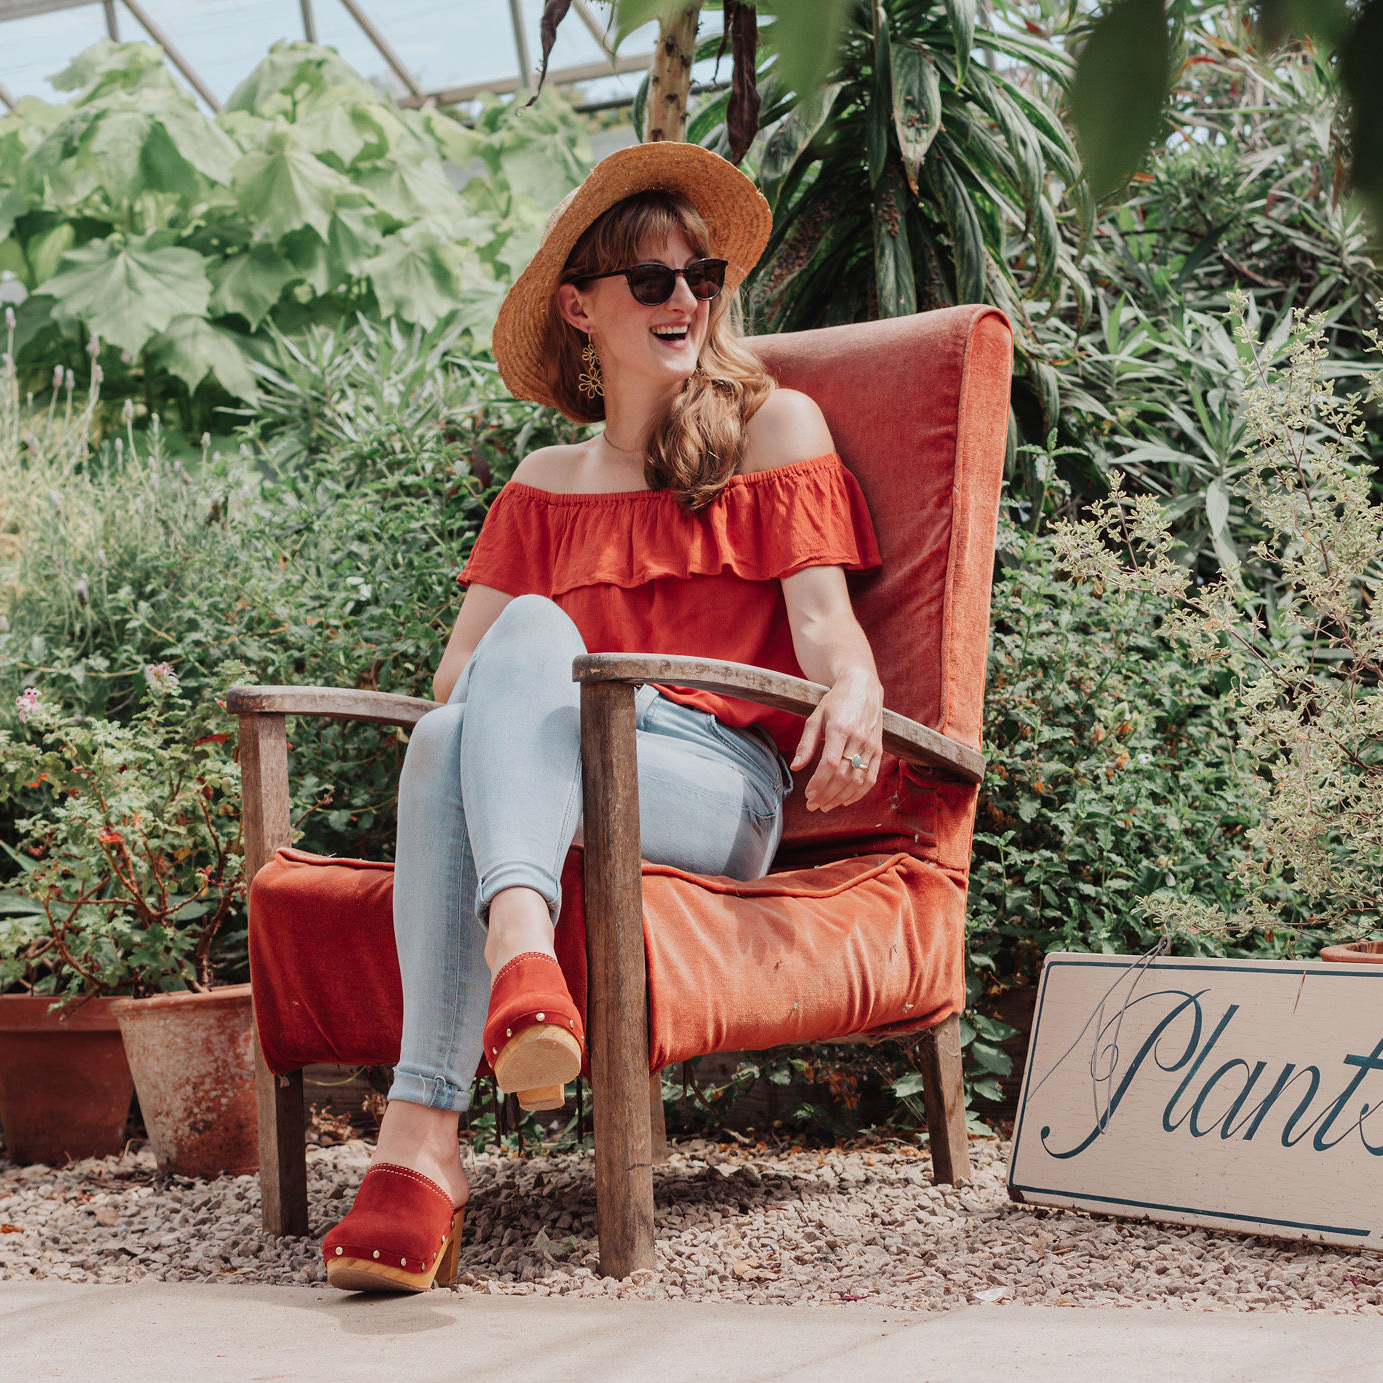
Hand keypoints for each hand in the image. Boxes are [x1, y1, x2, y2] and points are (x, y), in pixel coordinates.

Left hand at [790, 669, 882, 811]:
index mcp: (840, 729)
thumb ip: (806, 744)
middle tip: (812, 806)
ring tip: (825, 806)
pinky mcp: (879, 750)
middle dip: (826, 795)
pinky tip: (845, 801)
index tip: (808, 795)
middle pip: (843, 776)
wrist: (863, 688)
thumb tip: (796, 767)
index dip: (819, 783)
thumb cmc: (836, 702)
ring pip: (858, 780)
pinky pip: (871, 778)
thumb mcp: (815, 718)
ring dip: (840, 798)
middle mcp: (859, 738)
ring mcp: (872, 745)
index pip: (830, 764)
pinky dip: (859, 793)